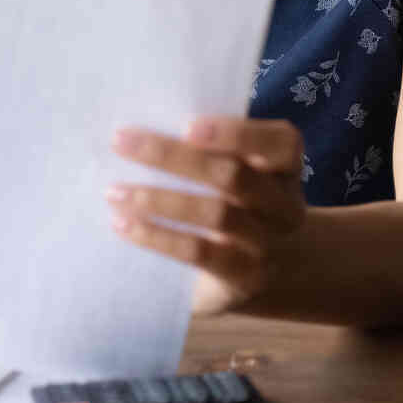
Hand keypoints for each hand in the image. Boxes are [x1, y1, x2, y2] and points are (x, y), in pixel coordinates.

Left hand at [109, 118, 306, 313]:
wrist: (270, 270)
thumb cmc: (242, 205)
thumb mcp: (244, 174)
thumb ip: (213, 151)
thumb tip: (143, 132)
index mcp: (287, 167)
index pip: (281, 143)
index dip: (238, 133)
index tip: (187, 125)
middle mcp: (285, 204)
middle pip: (235, 176)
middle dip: (174, 156)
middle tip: (122, 141)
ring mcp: (268, 244)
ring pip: (216, 215)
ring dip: (159, 200)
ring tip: (115, 192)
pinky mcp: (244, 277)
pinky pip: (200, 254)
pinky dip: (159, 237)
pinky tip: (125, 225)